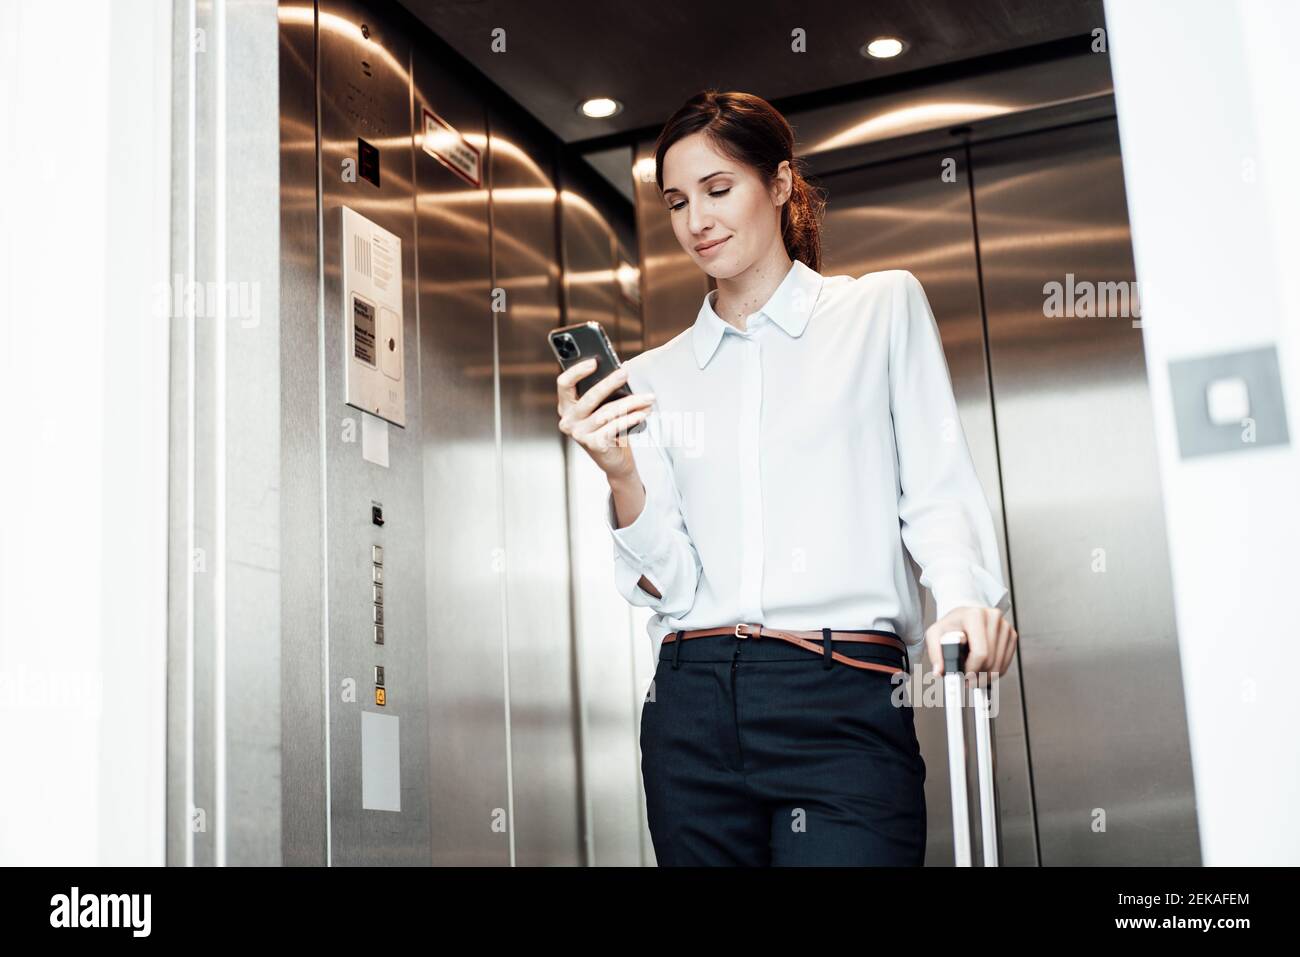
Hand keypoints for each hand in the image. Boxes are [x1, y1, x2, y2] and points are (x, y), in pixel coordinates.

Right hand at [556, 357, 655, 478]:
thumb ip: (603, 393)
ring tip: (647, 397)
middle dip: (610, 383)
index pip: (564, 384)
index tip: (594, 361)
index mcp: (566, 406)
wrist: (615, 460)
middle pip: (589, 397)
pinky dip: (630, 419)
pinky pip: (614, 427)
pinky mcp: (593, 445)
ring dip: (630, 403)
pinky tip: (642, 413)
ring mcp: (579, 434)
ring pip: (606, 412)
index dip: (576, 371)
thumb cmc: (609, 428)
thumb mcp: (601, 408)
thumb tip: (620, 371)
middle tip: (625, 373)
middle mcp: (568, 420)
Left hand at [925, 606, 1017, 685]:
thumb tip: (939, 672)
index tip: (963, 677)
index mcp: (974, 615)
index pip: (980, 652)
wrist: (964, 616)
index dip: (972, 670)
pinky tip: (982, 669)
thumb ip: (935, 653)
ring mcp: (1004, 626)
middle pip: (990, 660)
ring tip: (973, 676)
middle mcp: (993, 618)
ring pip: (999, 664)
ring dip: (986, 676)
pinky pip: (1006, 663)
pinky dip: (994, 672)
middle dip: (978, 676)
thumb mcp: (935, 634)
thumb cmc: (951, 625)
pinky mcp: (1011, 635)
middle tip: (967, 681)